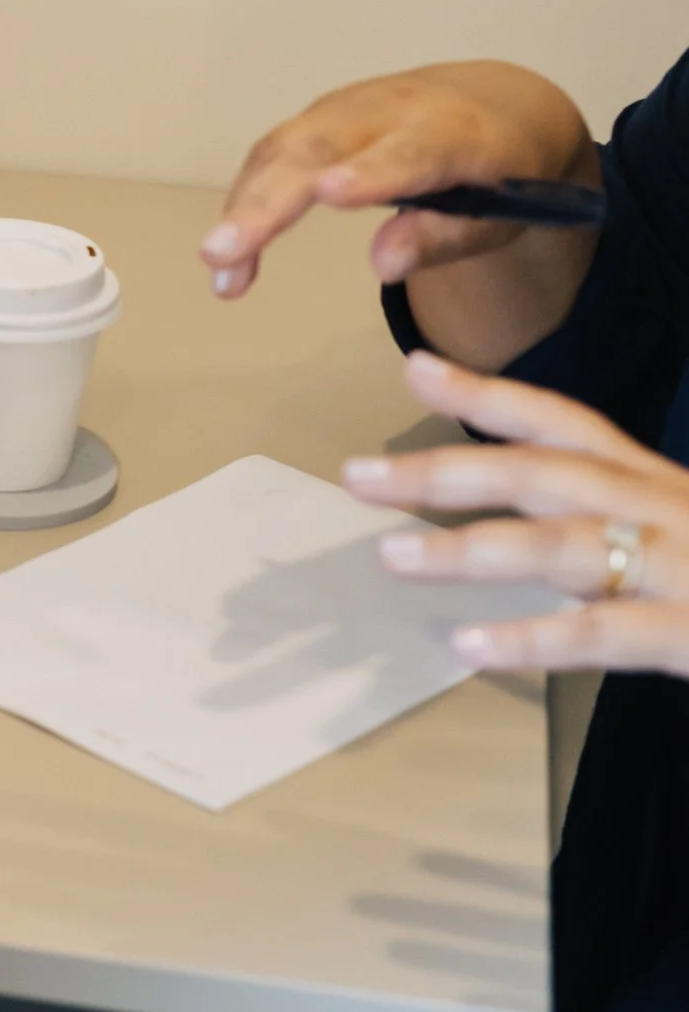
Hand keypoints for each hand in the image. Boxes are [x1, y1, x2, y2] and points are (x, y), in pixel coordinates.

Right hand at [200, 63, 593, 299]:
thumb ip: (443, 238)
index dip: (370, 171)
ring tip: (220, 268)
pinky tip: (230, 254)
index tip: (328, 194)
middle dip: (267, 199)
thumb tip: (384, 265)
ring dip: (242, 209)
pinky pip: (270, 156)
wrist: (494, 103)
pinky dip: (244, 203)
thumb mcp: (499, 215)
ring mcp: (345, 108)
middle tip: (221, 252)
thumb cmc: (503, 173)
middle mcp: (391, 109)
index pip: (410, 150)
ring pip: (281, 150)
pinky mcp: (315, 118)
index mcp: (453, 133)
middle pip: (318, 149)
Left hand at [343, 351, 688, 674]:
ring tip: (390, 556)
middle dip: (449, 469)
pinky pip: (610, 632)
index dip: (490, 394)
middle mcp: (676, 511)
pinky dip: (537, 638)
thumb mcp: (688, 538)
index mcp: (668, 487)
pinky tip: (470, 645)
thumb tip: (524, 530)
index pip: (569, 424)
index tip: (414, 367)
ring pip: (568, 544)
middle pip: (548, 472)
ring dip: (471, 549)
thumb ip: (620, 529)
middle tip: (356, 476)